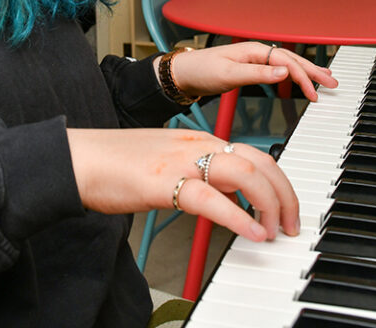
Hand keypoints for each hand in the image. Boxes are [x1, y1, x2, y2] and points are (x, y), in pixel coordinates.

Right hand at [66, 127, 299, 241]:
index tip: (287, 209)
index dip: (280, 183)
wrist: (84, 157)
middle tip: (291, 224)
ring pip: (244, 174)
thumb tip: (229, 201)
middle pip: (260, 161)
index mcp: (200, 141)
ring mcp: (182, 161)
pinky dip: (238, 218)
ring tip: (275, 231)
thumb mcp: (171, 163)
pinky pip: (210, 199)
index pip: (256, 154)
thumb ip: (201, 176)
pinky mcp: (164, 183)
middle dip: (285, 194)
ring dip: (269, 204)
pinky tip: (251, 234)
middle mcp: (198, 146)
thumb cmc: (121, 162)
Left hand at [159, 41, 337, 100]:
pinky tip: (300, 79)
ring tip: (325, 79)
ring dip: (306, 72)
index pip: (286, 63)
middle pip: (291, 61)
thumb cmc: (201, 71)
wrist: (183, 73)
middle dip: (313, 71)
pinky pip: (278, 70)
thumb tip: (284, 73)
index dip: (303, 77)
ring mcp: (254, 60)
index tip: (315, 93)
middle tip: (333, 83)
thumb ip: (257, 74)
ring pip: (287, 64)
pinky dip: (293, 75)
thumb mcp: (229, 75)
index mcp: (254, 50)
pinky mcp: (250, 68)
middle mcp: (256, 52)